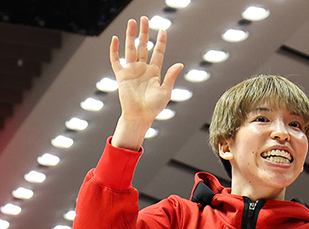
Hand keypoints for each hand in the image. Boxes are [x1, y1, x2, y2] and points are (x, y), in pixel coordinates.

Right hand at [110, 16, 182, 149]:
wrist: (140, 116)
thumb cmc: (154, 107)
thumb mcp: (166, 91)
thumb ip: (171, 77)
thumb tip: (180, 64)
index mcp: (155, 72)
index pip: (159, 52)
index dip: (161, 41)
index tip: (163, 29)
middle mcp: (143, 68)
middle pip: (144, 46)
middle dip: (144, 33)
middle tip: (145, 19)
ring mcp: (131, 70)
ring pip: (131, 48)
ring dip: (131, 36)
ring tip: (132, 22)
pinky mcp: (121, 75)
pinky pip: (116, 60)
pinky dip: (115, 50)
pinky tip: (115, 39)